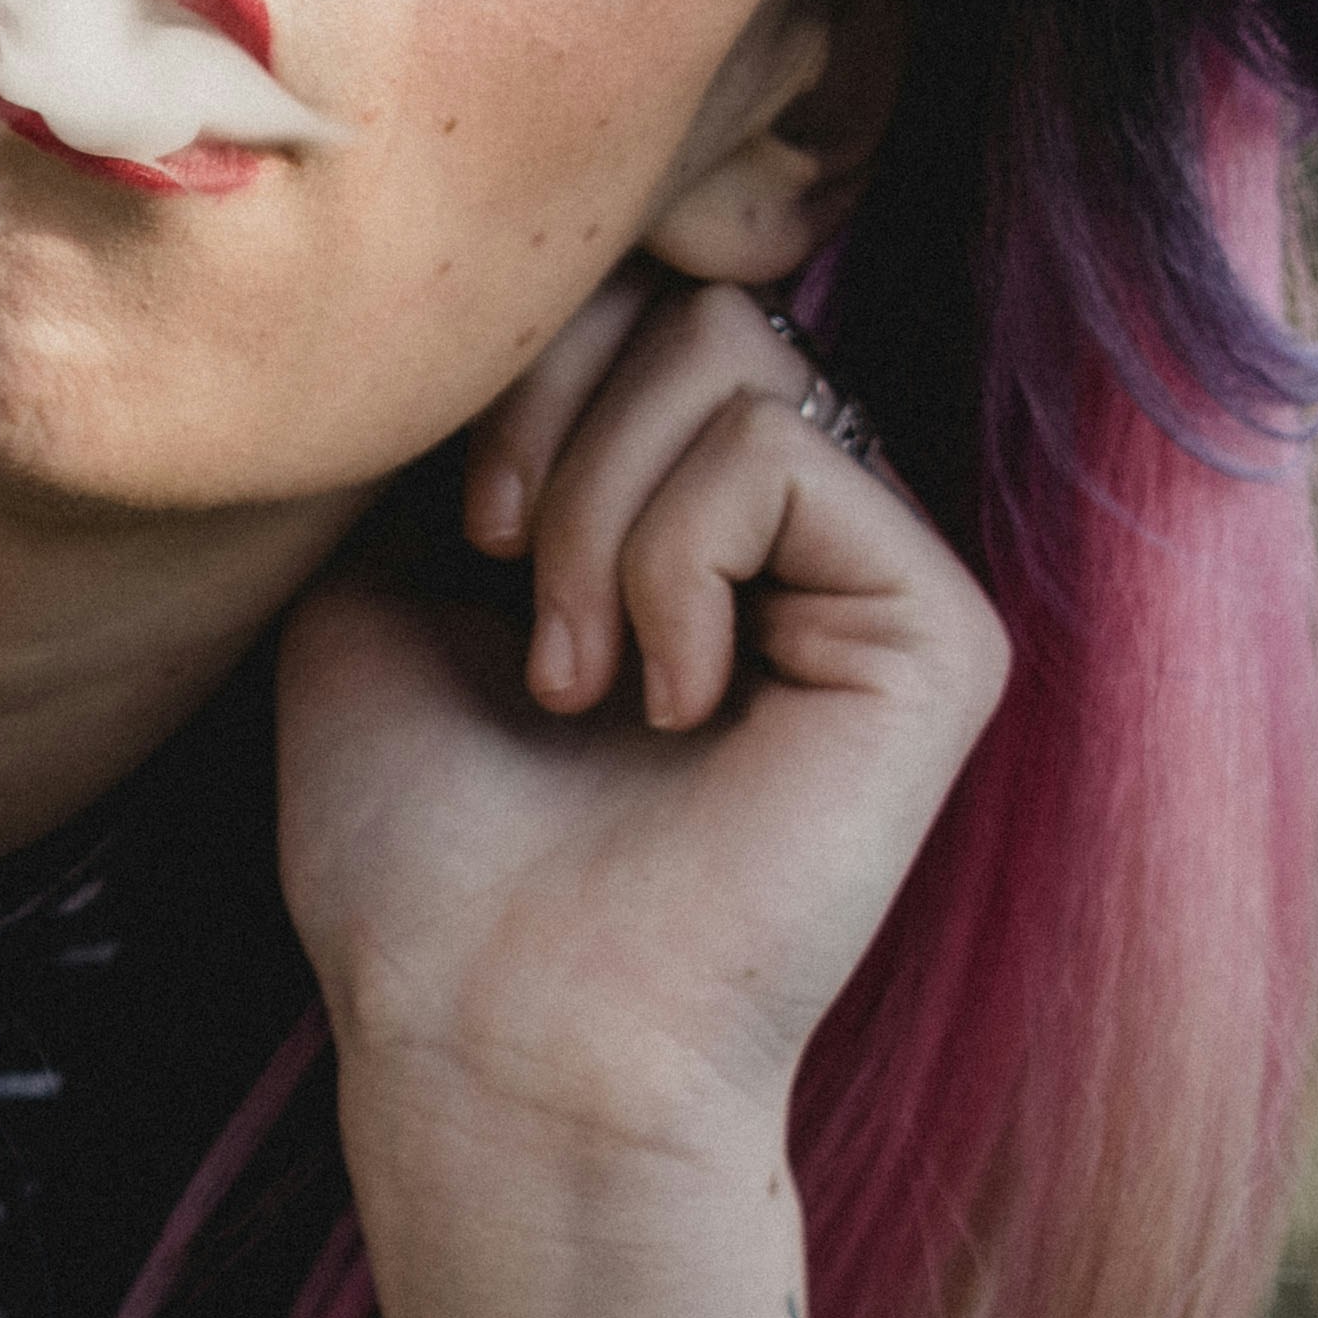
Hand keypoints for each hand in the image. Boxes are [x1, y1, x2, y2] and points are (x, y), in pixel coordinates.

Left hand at [273, 272, 1010, 1211]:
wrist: (495, 1031)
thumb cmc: (422, 855)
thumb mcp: (376, 588)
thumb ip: (458, 431)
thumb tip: (506, 287)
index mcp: (682, 524)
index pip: (629, 307)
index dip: (513, 364)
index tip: (448, 523)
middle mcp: (800, 541)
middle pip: (688, 298)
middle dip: (545, 414)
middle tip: (498, 577)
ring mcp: (882, 581)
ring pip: (736, 351)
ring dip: (597, 506)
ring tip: (574, 675)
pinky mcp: (941, 634)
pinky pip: (787, 451)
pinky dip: (674, 557)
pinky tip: (667, 703)